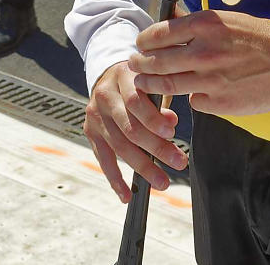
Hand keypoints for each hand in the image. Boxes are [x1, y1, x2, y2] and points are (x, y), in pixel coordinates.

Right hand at [84, 61, 185, 201]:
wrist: (108, 74)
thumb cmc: (137, 80)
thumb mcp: (150, 81)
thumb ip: (161, 99)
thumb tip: (171, 122)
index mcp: (122, 77)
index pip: (135, 101)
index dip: (153, 119)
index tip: (172, 133)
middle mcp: (105, 96)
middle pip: (130, 127)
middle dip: (156, 148)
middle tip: (178, 162)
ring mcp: (95, 115)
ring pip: (119, 145)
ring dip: (143, 166)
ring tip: (162, 181)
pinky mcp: (90, 132)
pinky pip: (103, 158)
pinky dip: (115, 179)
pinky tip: (127, 194)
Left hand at [128, 9, 269, 116]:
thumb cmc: (262, 37)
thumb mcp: (227, 19)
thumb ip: (196, 25)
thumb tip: (168, 24)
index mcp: (205, 25)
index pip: (158, 35)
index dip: (143, 41)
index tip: (140, 45)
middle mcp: (203, 51)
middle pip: (156, 62)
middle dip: (140, 65)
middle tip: (134, 65)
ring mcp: (210, 80)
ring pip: (167, 86)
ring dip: (150, 85)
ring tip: (143, 83)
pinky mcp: (219, 103)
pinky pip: (193, 101)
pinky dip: (191, 97)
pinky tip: (194, 93)